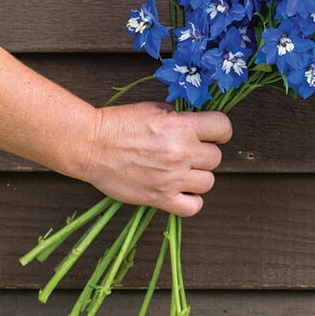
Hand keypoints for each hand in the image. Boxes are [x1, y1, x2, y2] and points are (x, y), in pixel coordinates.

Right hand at [76, 101, 232, 216]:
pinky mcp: (159, 197)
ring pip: (208, 182)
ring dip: (198, 176)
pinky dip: (191, 200)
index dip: (220, 131)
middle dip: (205, 153)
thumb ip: (179, 116)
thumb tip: (196, 122)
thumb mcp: (155, 108)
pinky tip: (181, 191)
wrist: (91, 145)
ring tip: (183, 171)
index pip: (224, 128)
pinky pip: (192, 207)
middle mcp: (182, 152)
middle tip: (189, 152)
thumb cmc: (120, 123)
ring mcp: (172, 177)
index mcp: (183, 127)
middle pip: (216, 158)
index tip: (212, 134)